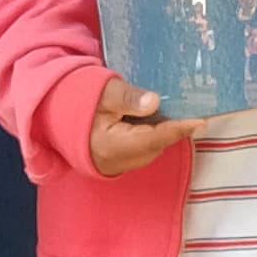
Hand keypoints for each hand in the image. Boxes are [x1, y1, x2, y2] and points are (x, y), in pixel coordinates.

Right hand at [85, 72, 205, 176]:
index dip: (178, 129)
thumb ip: (128, 97)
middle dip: (175, 130)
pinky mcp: (117, 163)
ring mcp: (116, 165)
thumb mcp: (104, 92)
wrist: (55, 116)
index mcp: (111, 145)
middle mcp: (116, 161)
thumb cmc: (80, 100)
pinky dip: (153, 137)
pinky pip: (143, 151)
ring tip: (178, 112)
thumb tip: (154, 102)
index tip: (200, 121)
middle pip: (155, 146)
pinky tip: (156, 120)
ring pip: (151, 149)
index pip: (153, 138)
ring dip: (164, 133)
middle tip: (193, 110)